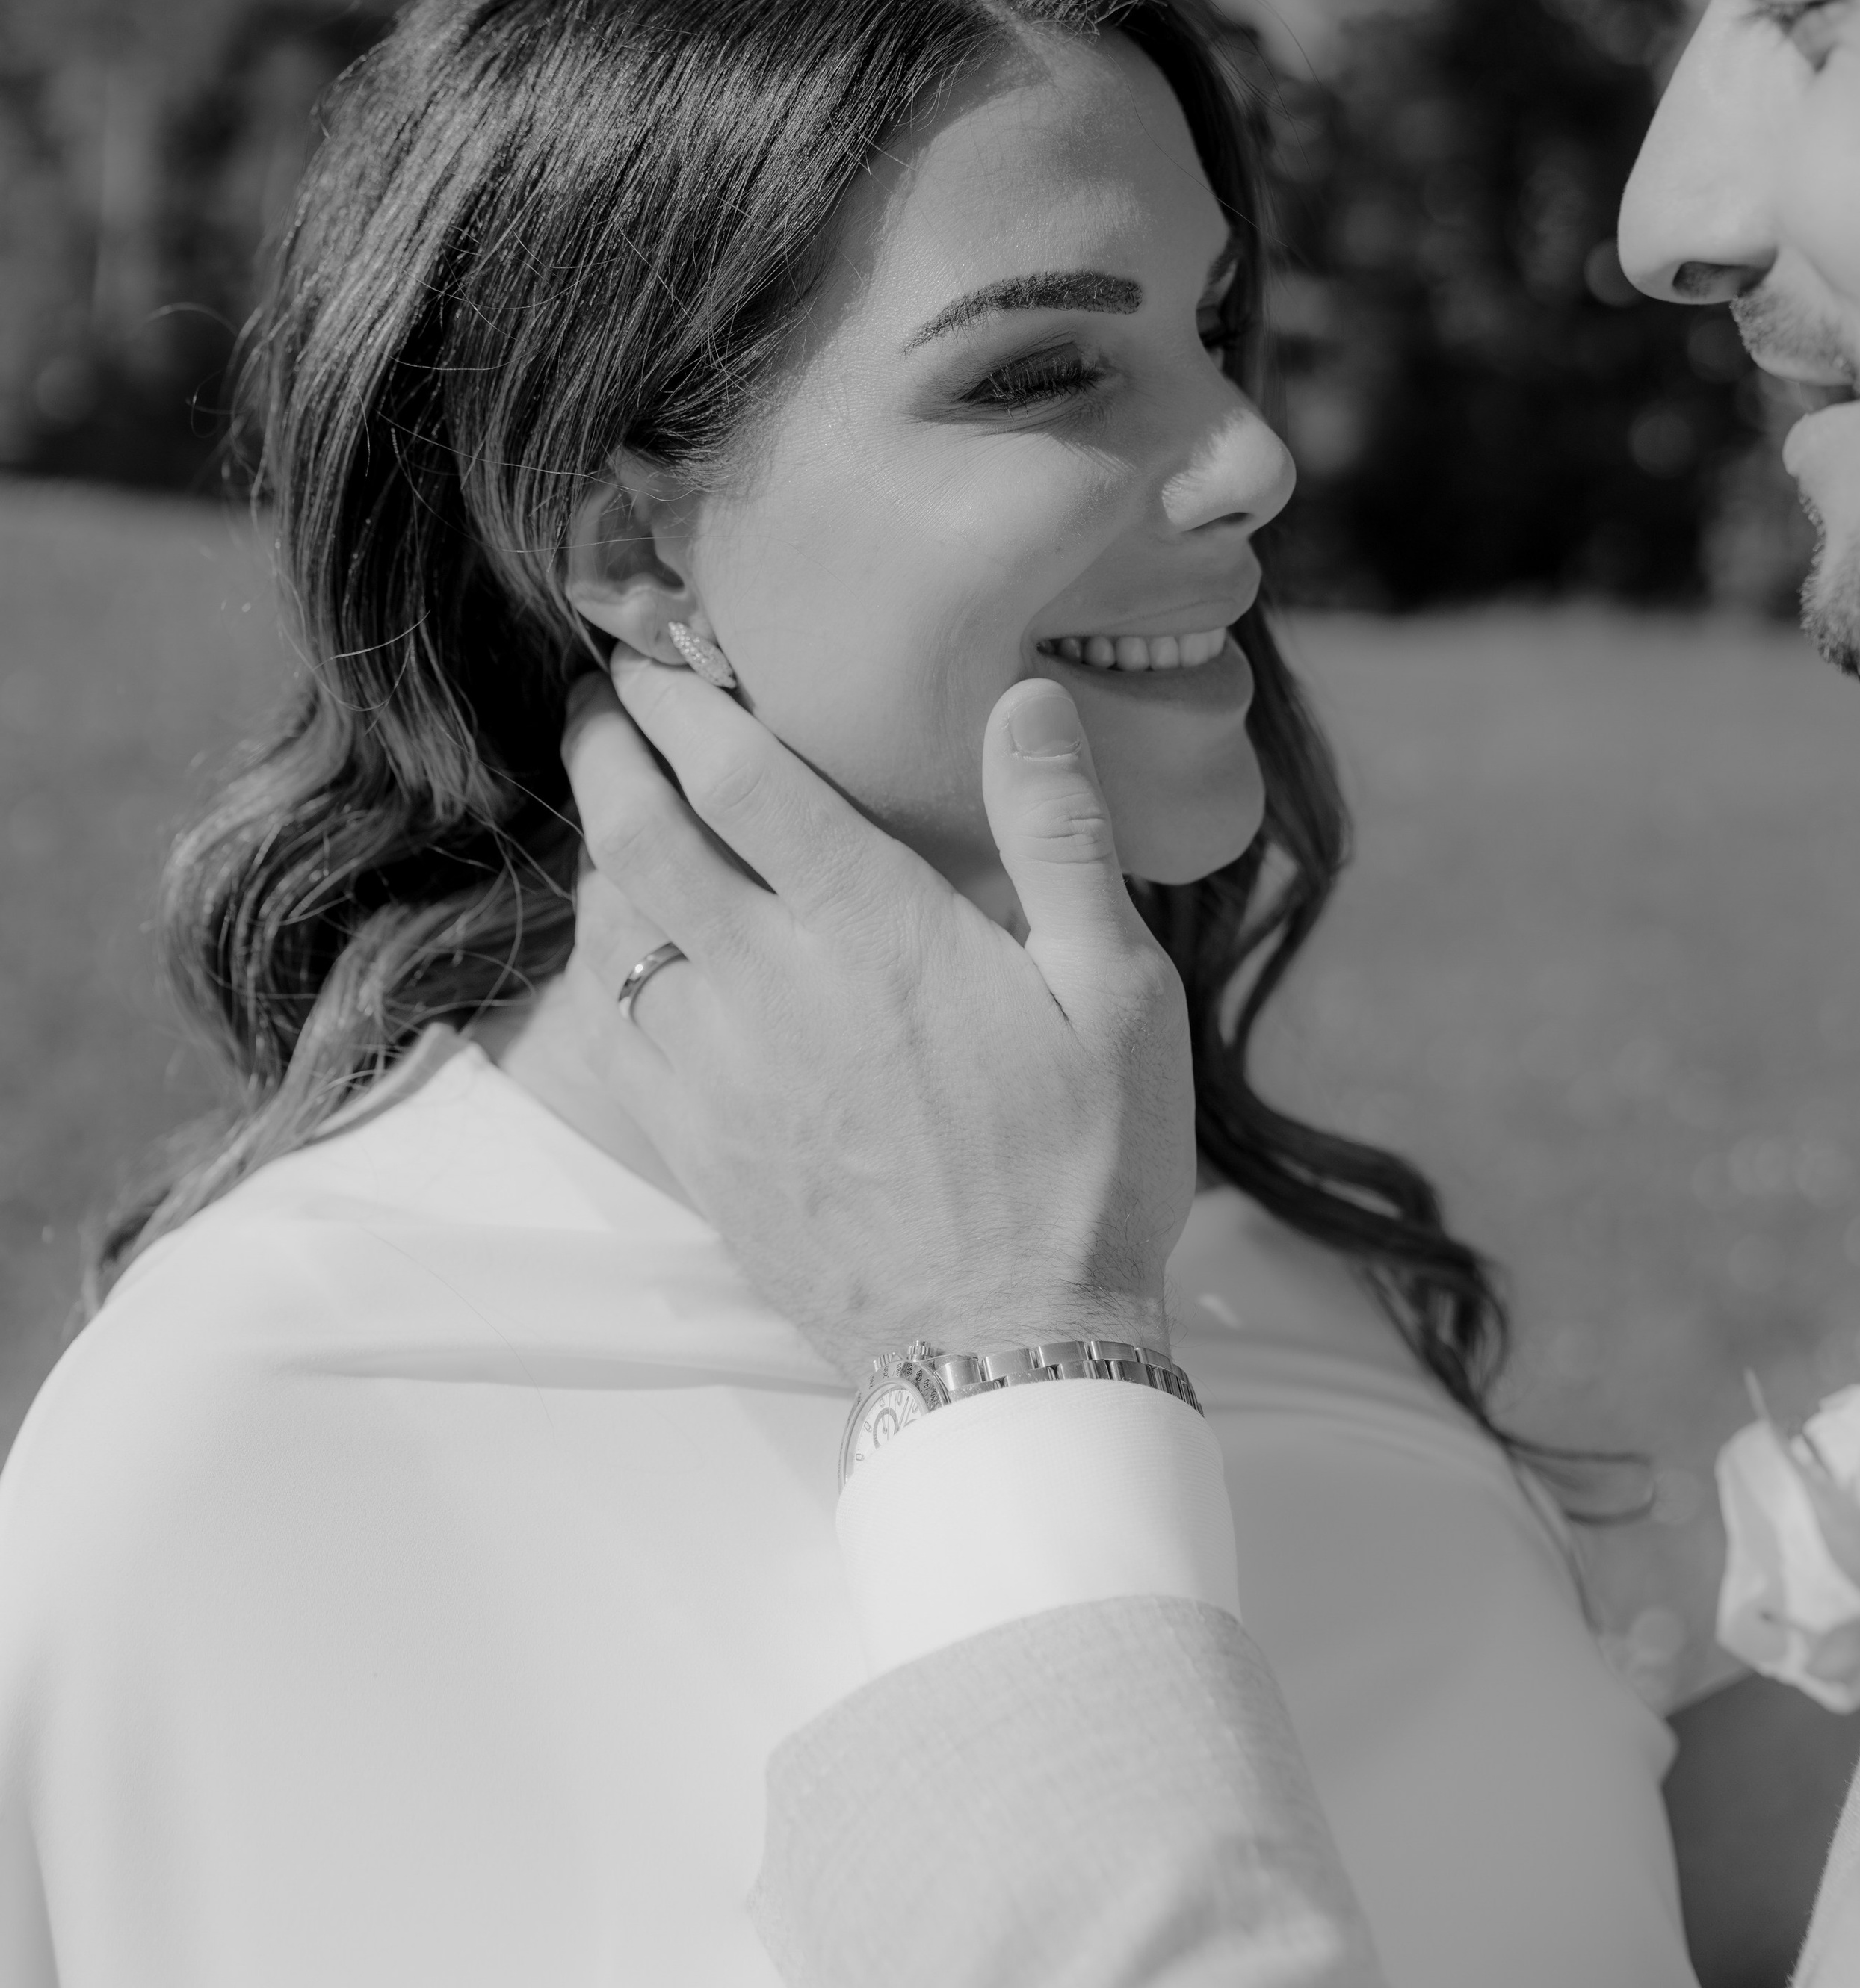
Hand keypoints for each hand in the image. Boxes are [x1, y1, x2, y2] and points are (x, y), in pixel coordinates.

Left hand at [554, 647, 1195, 1378]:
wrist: (1008, 1348)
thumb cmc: (1084, 1168)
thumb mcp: (1118, 993)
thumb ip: (1061, 837)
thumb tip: (1026, 700)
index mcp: (872, 930)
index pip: (738, 776)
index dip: (680, 699)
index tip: (655, 654)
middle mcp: (769, 986)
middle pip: (640, 833)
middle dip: (605, 748)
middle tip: (599, 700)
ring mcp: (717, 1073)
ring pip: (613, 929)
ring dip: (598, 846)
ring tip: (610, 799)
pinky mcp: (694, 1147)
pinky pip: (611, 1027)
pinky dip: (602, 958)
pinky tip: (624, 938)